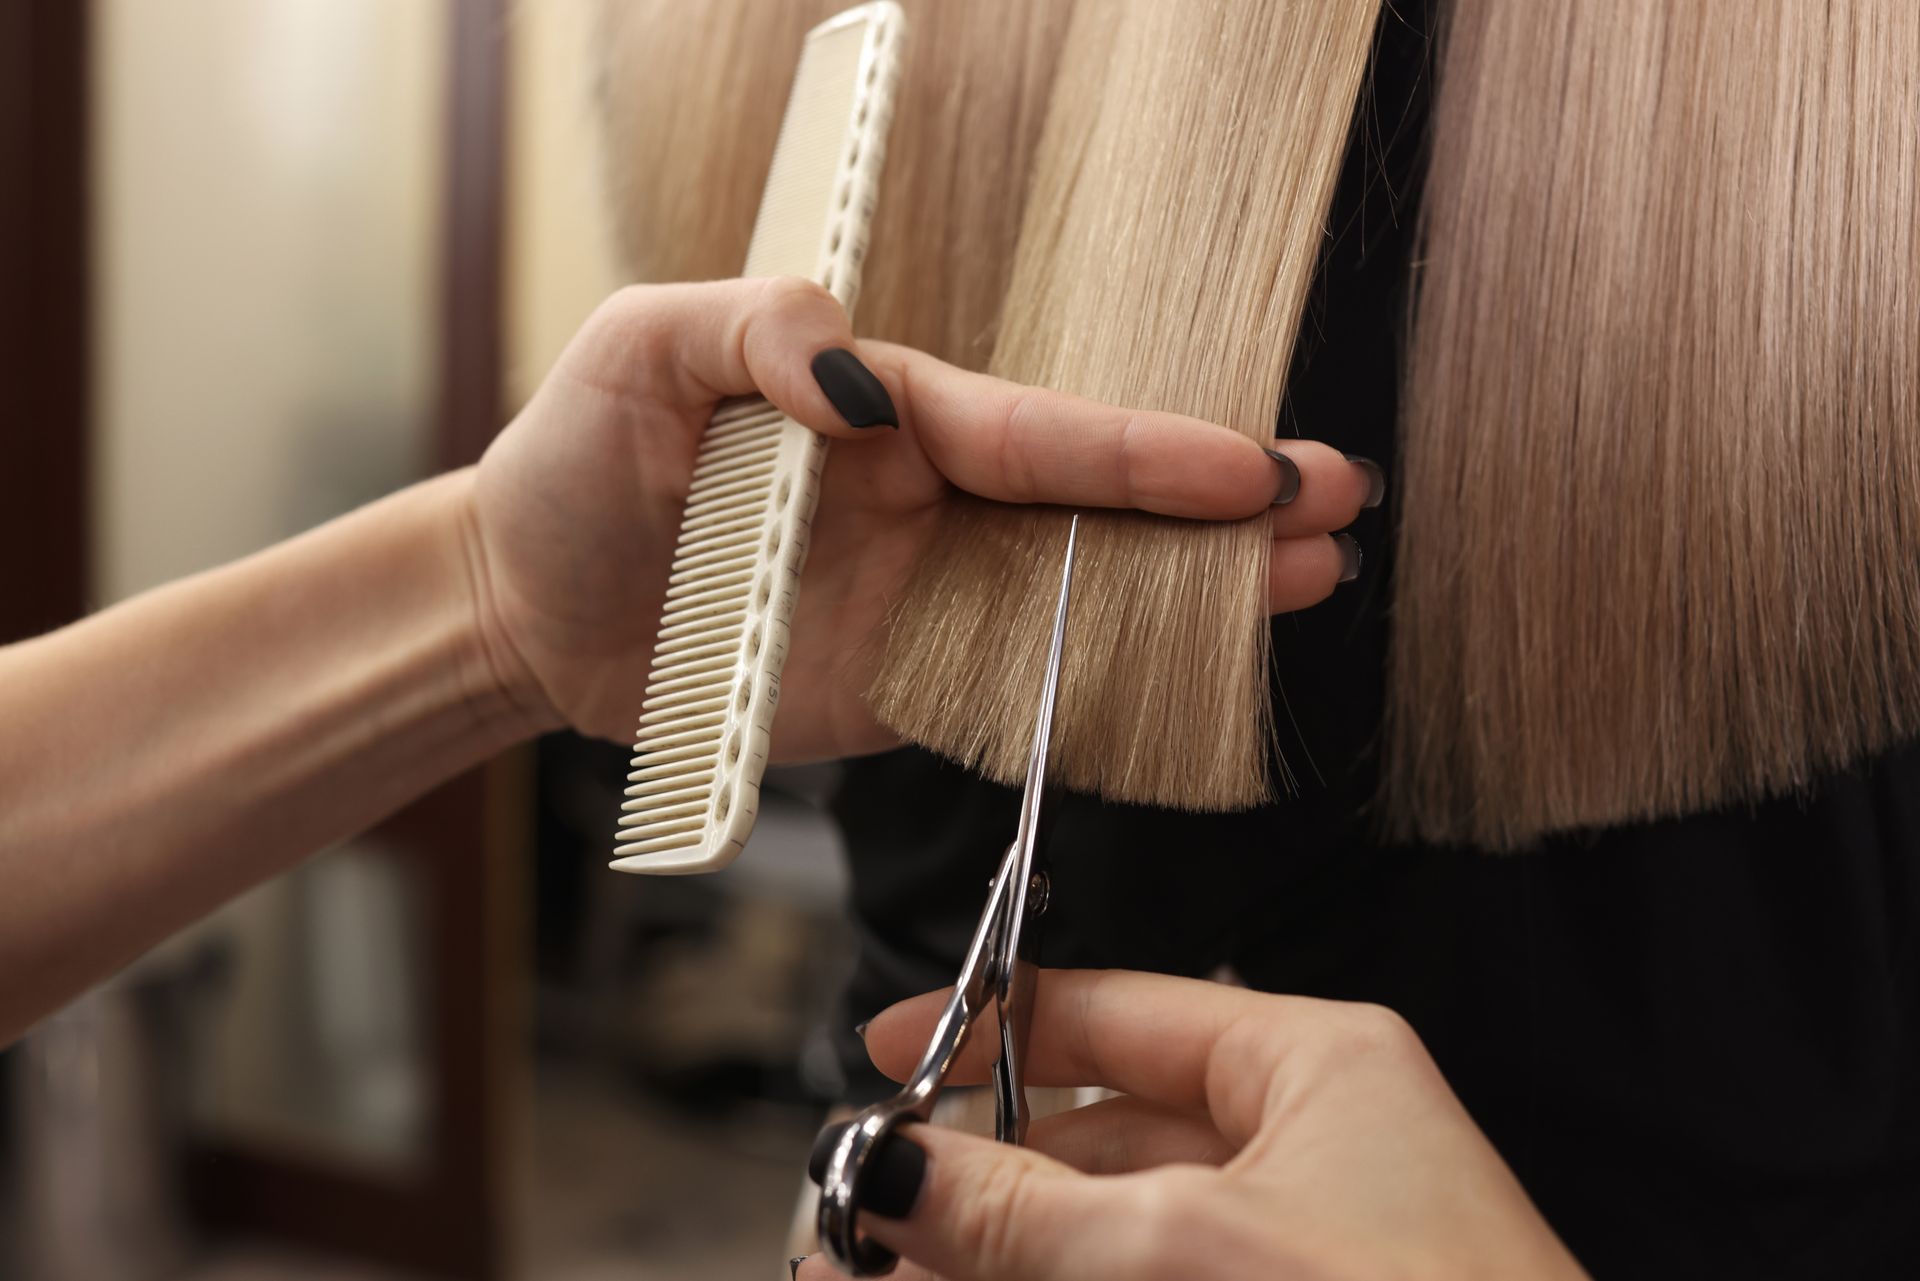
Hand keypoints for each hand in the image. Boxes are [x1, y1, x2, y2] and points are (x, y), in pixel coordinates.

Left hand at [467, 278, 1375, 757]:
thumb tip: (859, 379)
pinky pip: (1015, 693)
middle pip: (1092, 510)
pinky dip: (1105, 691)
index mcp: (882, 418)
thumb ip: (750, 333)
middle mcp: (922, 504)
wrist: (526, 611)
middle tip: (1337, 501)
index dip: (1141, 455)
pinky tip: (1190, 677)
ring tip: (1306, 583)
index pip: (1034, 433)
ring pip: (1078, 598)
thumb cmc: (574, 464)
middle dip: (1218, 508)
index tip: (1247, 465)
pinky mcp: (898, 689)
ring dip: (1192, 594)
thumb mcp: (639, 354)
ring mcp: (920, 599)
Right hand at [800, 970, 1585, 1280]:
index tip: (884, 1051)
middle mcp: (1303, 1154)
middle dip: (968, 1176)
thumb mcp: (1177, 1253)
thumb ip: (1021, 1210)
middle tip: (856, 1212)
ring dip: (988, 1256)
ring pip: (1101, 1235)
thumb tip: (895, 1168)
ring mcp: (1291, 1253)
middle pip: (1094, 1138)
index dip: (990, 1026)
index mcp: (1312, 1070)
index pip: (1119, 1013)